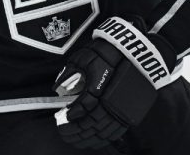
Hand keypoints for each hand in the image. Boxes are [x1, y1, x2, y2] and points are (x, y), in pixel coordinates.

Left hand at [52, 16, 176, 149]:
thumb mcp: (83, 58)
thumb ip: (70, 73)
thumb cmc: (105, 51)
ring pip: (104, 130)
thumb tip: (57, 87)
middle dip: (76, 131)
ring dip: (89, 138)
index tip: (64, 118)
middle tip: (65, 134)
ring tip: (77, 141)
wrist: (131, 49)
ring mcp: (123, 106)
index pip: (83, 107)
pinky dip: (106, 138)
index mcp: (99, 85)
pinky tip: (96, 140)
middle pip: (92, 123)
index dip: (72, 115)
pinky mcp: (131, 110)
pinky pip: (118, 130)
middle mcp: (111, 99)